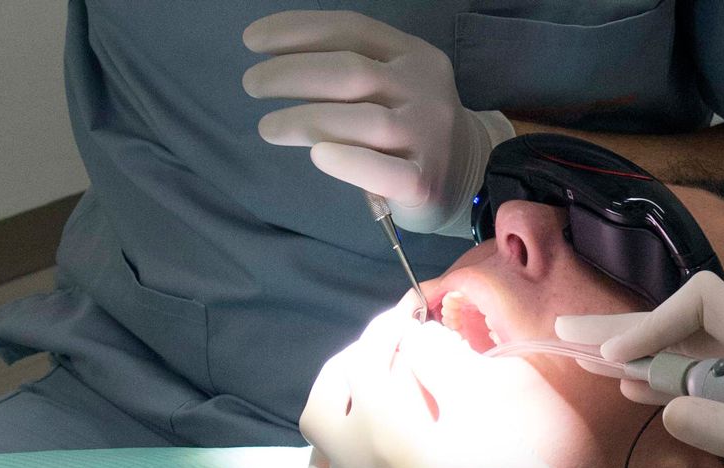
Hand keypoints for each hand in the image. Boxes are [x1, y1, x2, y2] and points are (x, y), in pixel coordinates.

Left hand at [243, 11, 514, 236]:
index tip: (252, 41)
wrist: (470, 177)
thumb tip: (279, 65)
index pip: (351, 30)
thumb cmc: (412, 128)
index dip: (297, 30)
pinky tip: (317, 156)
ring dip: (304, 120)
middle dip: (290, 74)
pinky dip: (346, 160)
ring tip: (268, 127)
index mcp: (413, 55)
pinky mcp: (425, 182)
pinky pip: (381, 170)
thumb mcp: (394, 85)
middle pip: (350, 72)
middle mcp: (425, 89)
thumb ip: (352, 73)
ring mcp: (429, 137)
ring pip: (361, 120)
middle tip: (252, 84)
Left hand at [299, 311, 634, 467]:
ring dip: (338, 423)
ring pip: (315, 458)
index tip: (409, 311)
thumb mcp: (489, 418)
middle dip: (348, 368)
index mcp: (385, 435)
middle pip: (322, 405)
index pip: (366, 363)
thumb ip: (443, 367)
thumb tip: (417, 340)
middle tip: (385, 353)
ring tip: (374, 410)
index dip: (386, 328)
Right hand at [556, 272, 723, 467]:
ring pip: (693, 349)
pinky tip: (637, 387)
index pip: (704, 304)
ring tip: (585, 357)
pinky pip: (711, 373)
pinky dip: (671, 378)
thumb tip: (668, 405)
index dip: (654, 323)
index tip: (617, 360)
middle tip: (567, 331)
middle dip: (627, 329)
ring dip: (641, 353)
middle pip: (688, 323)